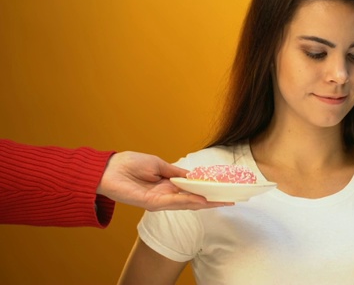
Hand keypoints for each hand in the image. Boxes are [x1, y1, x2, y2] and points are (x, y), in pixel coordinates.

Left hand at [97, 151, 232, 210]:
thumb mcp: (158, 164)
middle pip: (193, 199)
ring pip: (187, 203)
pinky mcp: (152, 203)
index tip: (223, 189)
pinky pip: (174, 202)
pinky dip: (189, 201)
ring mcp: (160, 200)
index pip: (191, 189)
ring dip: (205, 203)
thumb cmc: (129, 164)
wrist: (108, 169)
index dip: (207, 189)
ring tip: (222, 201)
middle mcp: (166, 194)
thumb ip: (175, 172)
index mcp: (168, 184)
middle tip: (230, 199)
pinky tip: (202, 201)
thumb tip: (192, 176)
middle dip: (211, 200)